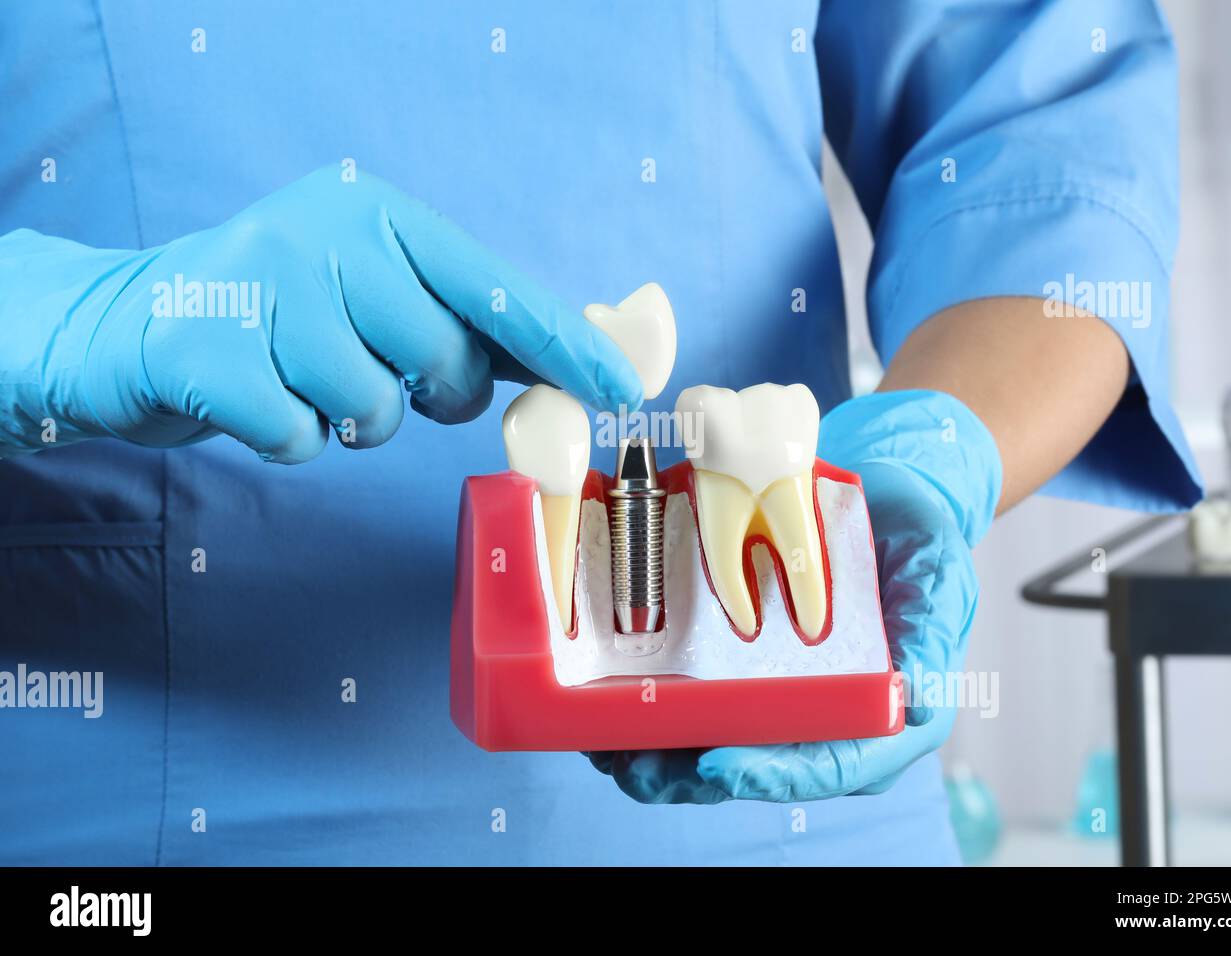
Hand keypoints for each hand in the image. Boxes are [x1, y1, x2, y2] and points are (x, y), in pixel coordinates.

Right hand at [0, 167, 640, 460]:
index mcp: (381, 215)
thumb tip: (575, 362)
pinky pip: (301, 440)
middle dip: (424, 395)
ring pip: (373, 409)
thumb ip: (463, 321)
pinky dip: (289, 440)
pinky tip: (254, 399)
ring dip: (348, 420)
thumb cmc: (284, 318)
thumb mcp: (373, 292)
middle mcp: (326, 234)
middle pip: (441, 363)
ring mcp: (262, 287)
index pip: (494, 288)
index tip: (623, 389)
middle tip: (373, 374)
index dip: (563, 345)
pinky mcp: (209, 352)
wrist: (134, 323)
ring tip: (300, 378)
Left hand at [587, 390, 1000, 802]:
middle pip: (761, 768)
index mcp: (886, 714)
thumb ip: (930, 633)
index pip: (830, 765)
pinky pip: (703, 703)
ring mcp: (788, 696)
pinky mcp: (753, 670)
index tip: (717, 764)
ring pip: (721, 745)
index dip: (773, 775)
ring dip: (663, 754)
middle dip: (693, 776)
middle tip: (637, 766)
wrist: (891, 495)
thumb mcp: (939, 577)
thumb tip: (914, 702)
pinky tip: (613, 704)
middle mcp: (832, 718)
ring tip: (608, 748)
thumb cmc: (922, 542)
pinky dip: (657, 710)